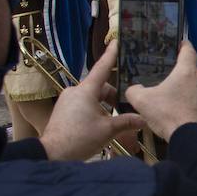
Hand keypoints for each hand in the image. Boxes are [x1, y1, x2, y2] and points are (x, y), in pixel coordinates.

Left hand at [38, 45, 144, 161]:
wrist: (52, 154)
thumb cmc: (79, 139)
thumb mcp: (107, 130)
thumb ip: (127, 122)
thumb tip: (144, 118)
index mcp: (86, 91)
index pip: (102, 68)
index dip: (111, 55)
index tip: (116, 42)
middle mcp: (75, 91)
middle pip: (100, 88)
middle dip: (114, 97)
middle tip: (127, 109)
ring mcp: (67, 101)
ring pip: (92, 98)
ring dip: (105, 107)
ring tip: (115, 123)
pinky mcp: (63, 111)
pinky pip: (83, 106)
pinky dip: (95, 112)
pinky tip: (101, 126)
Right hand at [125, 41, 196, 137]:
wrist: (192, 139)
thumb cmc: (167, 114)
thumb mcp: (142, 101)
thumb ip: (134, 91)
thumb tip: (133, 89)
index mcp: (187, 71)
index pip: (188, 50)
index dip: (184, 46)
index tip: (180, 45)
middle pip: (193, 72)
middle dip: (182, 77)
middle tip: (170, 84)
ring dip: (190, 92)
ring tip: (178, 102)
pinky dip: (196, 106)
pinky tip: (187, 115)